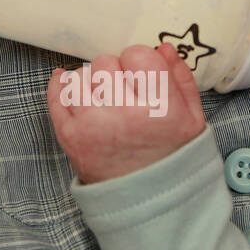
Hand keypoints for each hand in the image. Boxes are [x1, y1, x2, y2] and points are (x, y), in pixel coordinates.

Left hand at [46, 42, 207, 184]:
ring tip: (104, 100)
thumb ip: (180, 79)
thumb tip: (163, 48)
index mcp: (161, 109)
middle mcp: (124, 116)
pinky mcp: (69, 138)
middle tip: (124, 93)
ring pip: (80, 77)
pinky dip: (63, 88)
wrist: (147, 202)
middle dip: (115, 73)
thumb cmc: (172, 157)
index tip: (142, 77)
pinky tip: (76, 90)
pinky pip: (57, 96)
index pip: (139, 55)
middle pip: (105, 63)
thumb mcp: (192, 119)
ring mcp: (92, 127)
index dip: (140, 63)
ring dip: (91, 83)